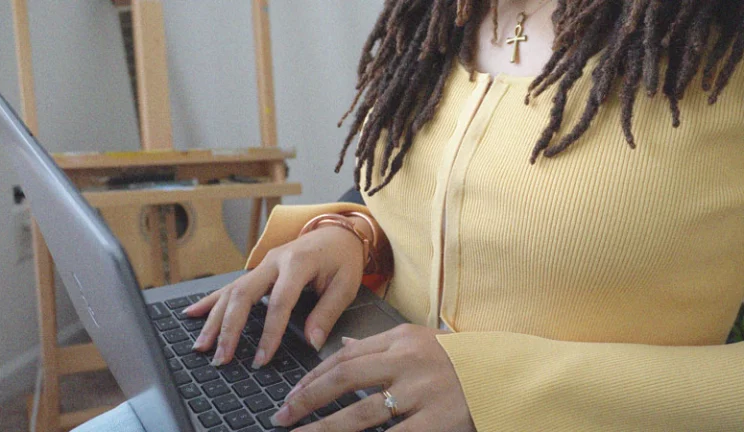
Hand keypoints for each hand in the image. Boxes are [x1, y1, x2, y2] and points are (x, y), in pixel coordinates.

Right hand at [183, 223, 366, 367]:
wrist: (338, 232)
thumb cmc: (343, 259)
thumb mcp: (346, 285)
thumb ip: (327, 313)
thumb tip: (311, 343)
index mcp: (298, 263)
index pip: (279, 302)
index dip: (270, 332)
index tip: (262, 358)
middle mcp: (275, 261)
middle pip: (244, 294)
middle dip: (229, 328)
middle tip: (222, 357)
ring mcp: (263, 263)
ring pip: (231, 291)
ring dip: (214, 319)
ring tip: (202, 346)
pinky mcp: (258, 268)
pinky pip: (230, 286)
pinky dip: (211, 301)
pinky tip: (192, 314)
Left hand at [271, 324, 475, 431]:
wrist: (509, 376)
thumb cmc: (461, 362)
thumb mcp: (421, 343)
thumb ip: (381, 346)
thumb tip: (344, 346)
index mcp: (402, 339)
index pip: (345, 355)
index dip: (313, 376)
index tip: (292, 393)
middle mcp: (407, 360)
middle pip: (344, 378)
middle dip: (307, 398)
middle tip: (282, 416)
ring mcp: (422, 390)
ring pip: (360, 412)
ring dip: (324, 427)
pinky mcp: (436, 420)